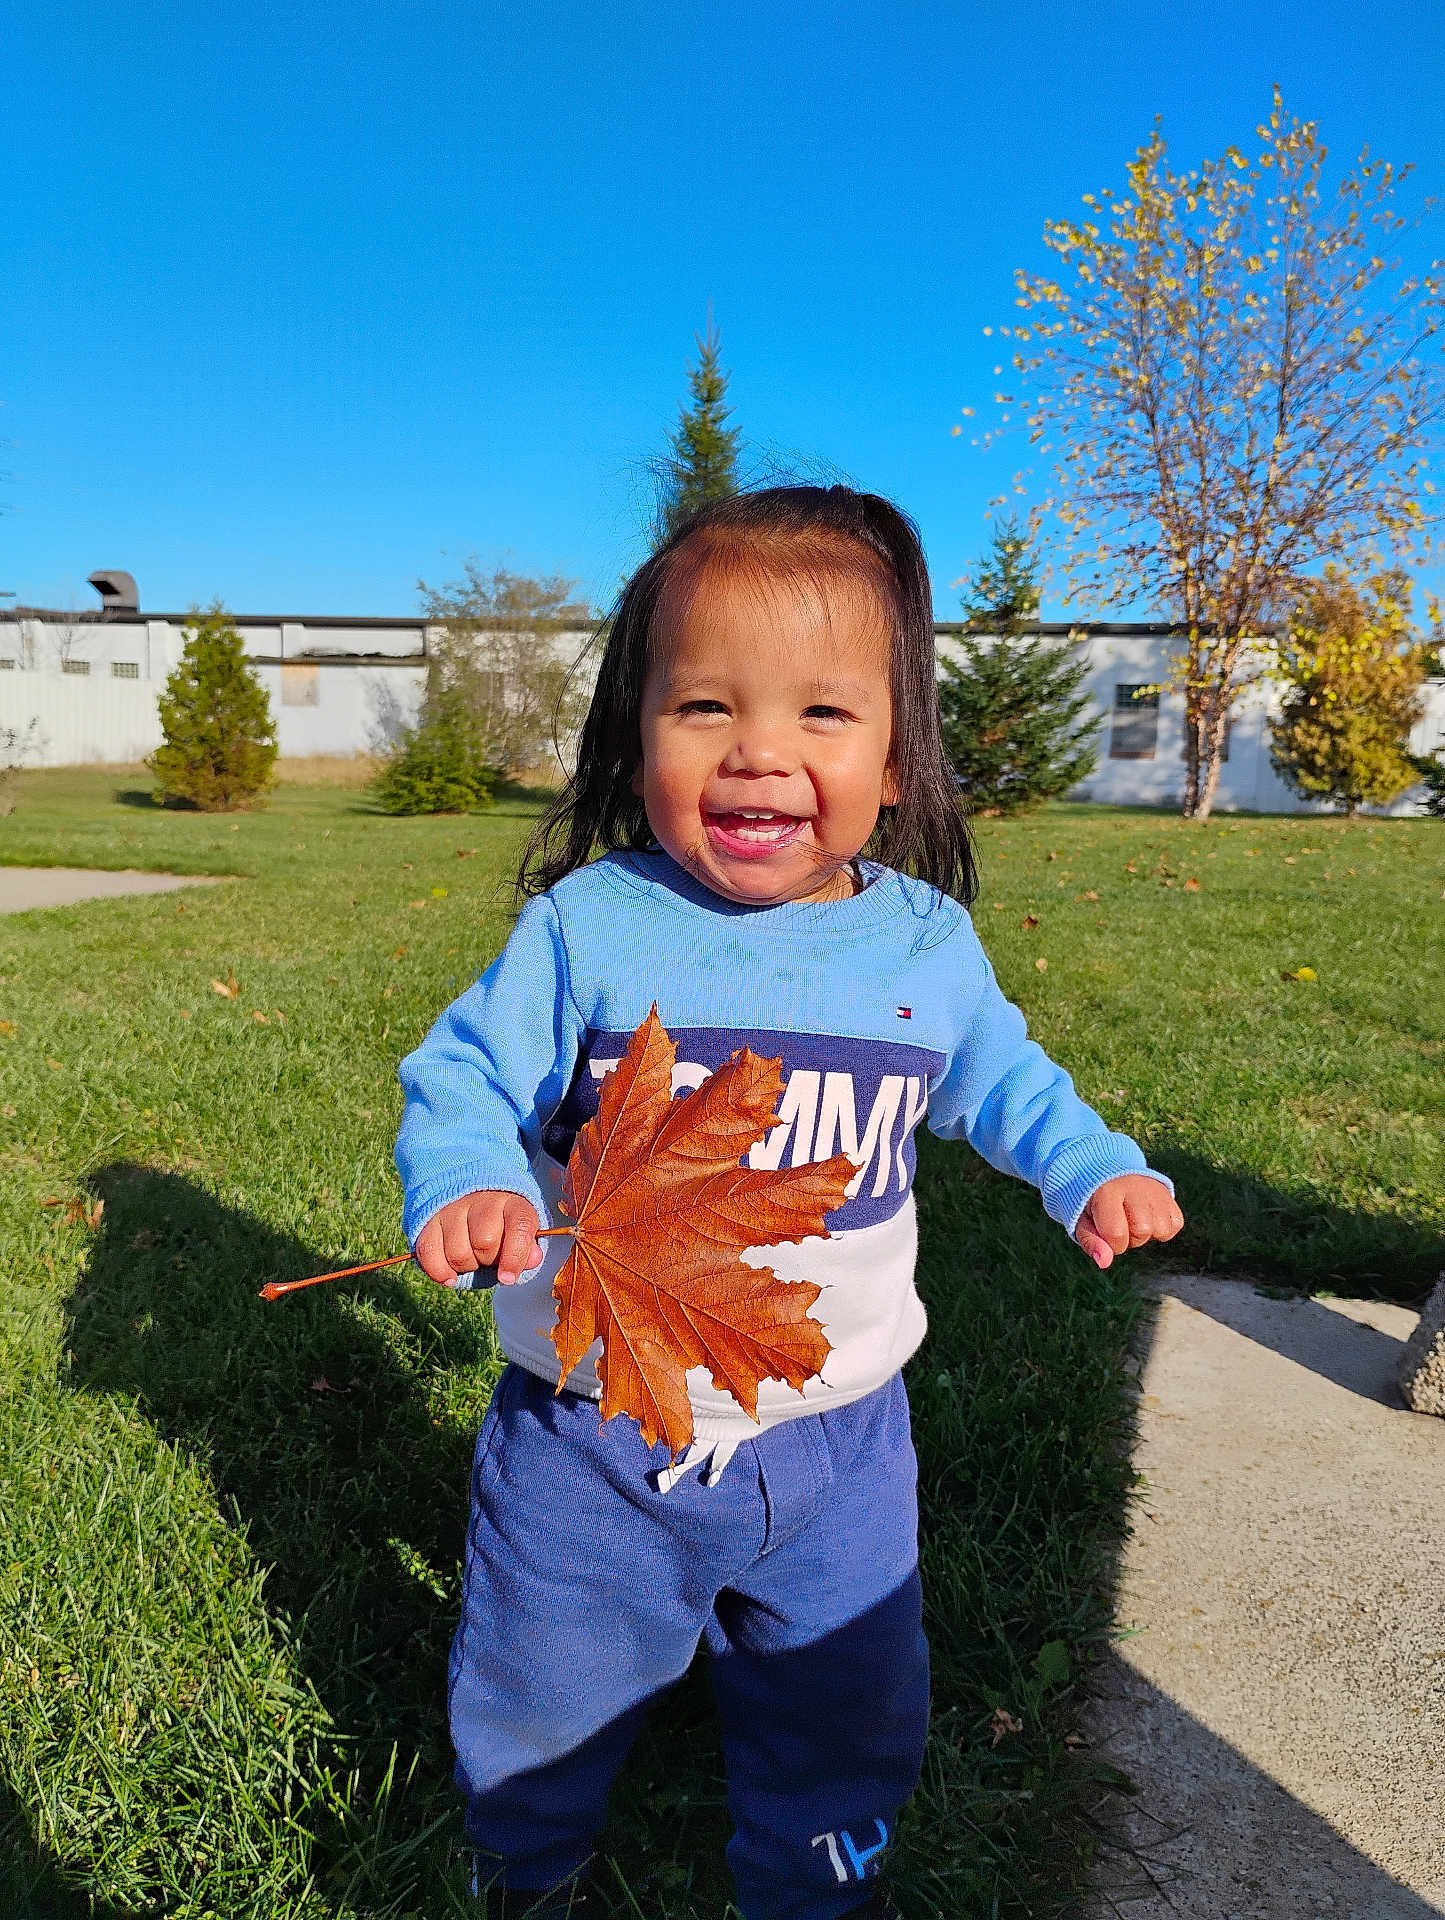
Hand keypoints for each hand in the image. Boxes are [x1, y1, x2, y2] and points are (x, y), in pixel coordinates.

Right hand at [414, 1190, 543, 1287]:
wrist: (467, 1190)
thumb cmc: (499, 1221)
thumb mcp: (520, 1229)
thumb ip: (527, 1248)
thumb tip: (533, 1260)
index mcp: (512, 1202)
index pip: (518, 1227)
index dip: (514, 1257)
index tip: (507, 1278)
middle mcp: (482, 1200)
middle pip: (484, 1242)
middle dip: (487, 1261)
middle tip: (488, 1258)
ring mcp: (452, 1207)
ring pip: (457, 1251)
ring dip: (465, 1266)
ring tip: (471, 1259)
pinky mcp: (428, 1218)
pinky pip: (429, 1252)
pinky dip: (439, 1271)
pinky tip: (449, 1276)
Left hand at [1074, 1175, 1183, 1269]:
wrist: (1110, 1177)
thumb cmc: (1094, 1204)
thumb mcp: (1083, 1221)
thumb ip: (1091, 1241)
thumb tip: (1104, 1262)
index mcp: (1108, 1192)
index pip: (1116, 1234)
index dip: (1111, 1243)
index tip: (1105, 1232)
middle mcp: (1135, 1186)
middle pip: (1142, 1231)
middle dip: (1130, 1237)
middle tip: (1120, 1222)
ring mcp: (1155, 1189)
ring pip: (1162, 1230)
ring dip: (1148, 1233)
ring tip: (1133, 1219)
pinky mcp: (1170, 1194)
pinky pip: (1175, 1224)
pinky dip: (1162, 1228)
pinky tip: (1147, 1217)